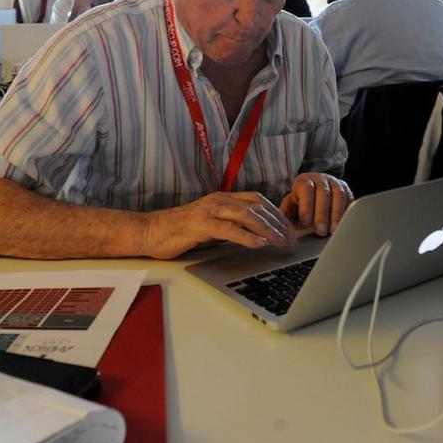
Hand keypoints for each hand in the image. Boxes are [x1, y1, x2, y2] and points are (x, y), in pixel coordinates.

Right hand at [143, 191, 291, 258]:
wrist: (150, 232)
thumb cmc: (180, 231)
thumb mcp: (211, 225)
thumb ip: (231, 225)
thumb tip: (255, 235)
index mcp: (223, 198)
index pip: (257, 200)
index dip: (276, 213)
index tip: (289, 228)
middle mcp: (219, 200)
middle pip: (256, 207)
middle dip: (277, 223)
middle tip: (291, 238)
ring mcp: (209, 210)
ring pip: (246, 215)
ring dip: (267, 229)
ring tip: (280, 242)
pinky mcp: (200, 225)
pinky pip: (228, 229)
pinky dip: (246, 236)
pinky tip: (259, 244)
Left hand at [279, 173, 353, 236]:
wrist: (314, 200)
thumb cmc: (300, 208)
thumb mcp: (290, 210)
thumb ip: (285, 217)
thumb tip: (280, 229)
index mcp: (303, 181)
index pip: (306, 189)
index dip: (306, 205)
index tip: (305, 221)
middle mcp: (320, 179)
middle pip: (323, 193)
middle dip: (322, 214)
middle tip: (320, 230)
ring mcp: (335, 184)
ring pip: (339, 195)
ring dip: (336, 214)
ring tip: (333, 231)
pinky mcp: (347, 191)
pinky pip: (350, 200)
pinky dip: (347, 213)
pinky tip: (343, 225)